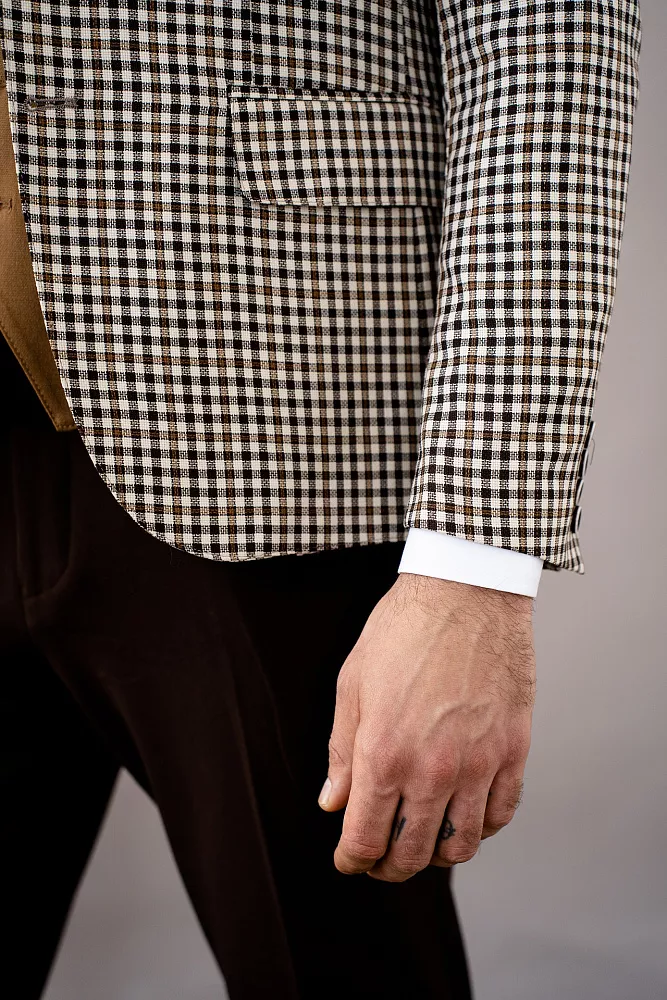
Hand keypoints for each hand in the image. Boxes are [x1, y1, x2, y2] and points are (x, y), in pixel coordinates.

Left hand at [318, 573, 535, 881]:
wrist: (466, 590)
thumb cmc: (403, 629)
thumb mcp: (353, 683)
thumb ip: (340, 751)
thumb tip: (333, 803)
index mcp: (383, 753)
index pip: (364, 839)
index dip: (352, 860)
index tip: (348, 860)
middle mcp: (431, 769)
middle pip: (411, 852)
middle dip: (389, 866)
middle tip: (381, 858)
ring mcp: (478, 764)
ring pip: (460, 845)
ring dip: (436, 855)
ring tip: (424, 841)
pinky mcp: (513, 751)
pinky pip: (500, 814)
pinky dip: (481, 829)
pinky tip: (465, 818)